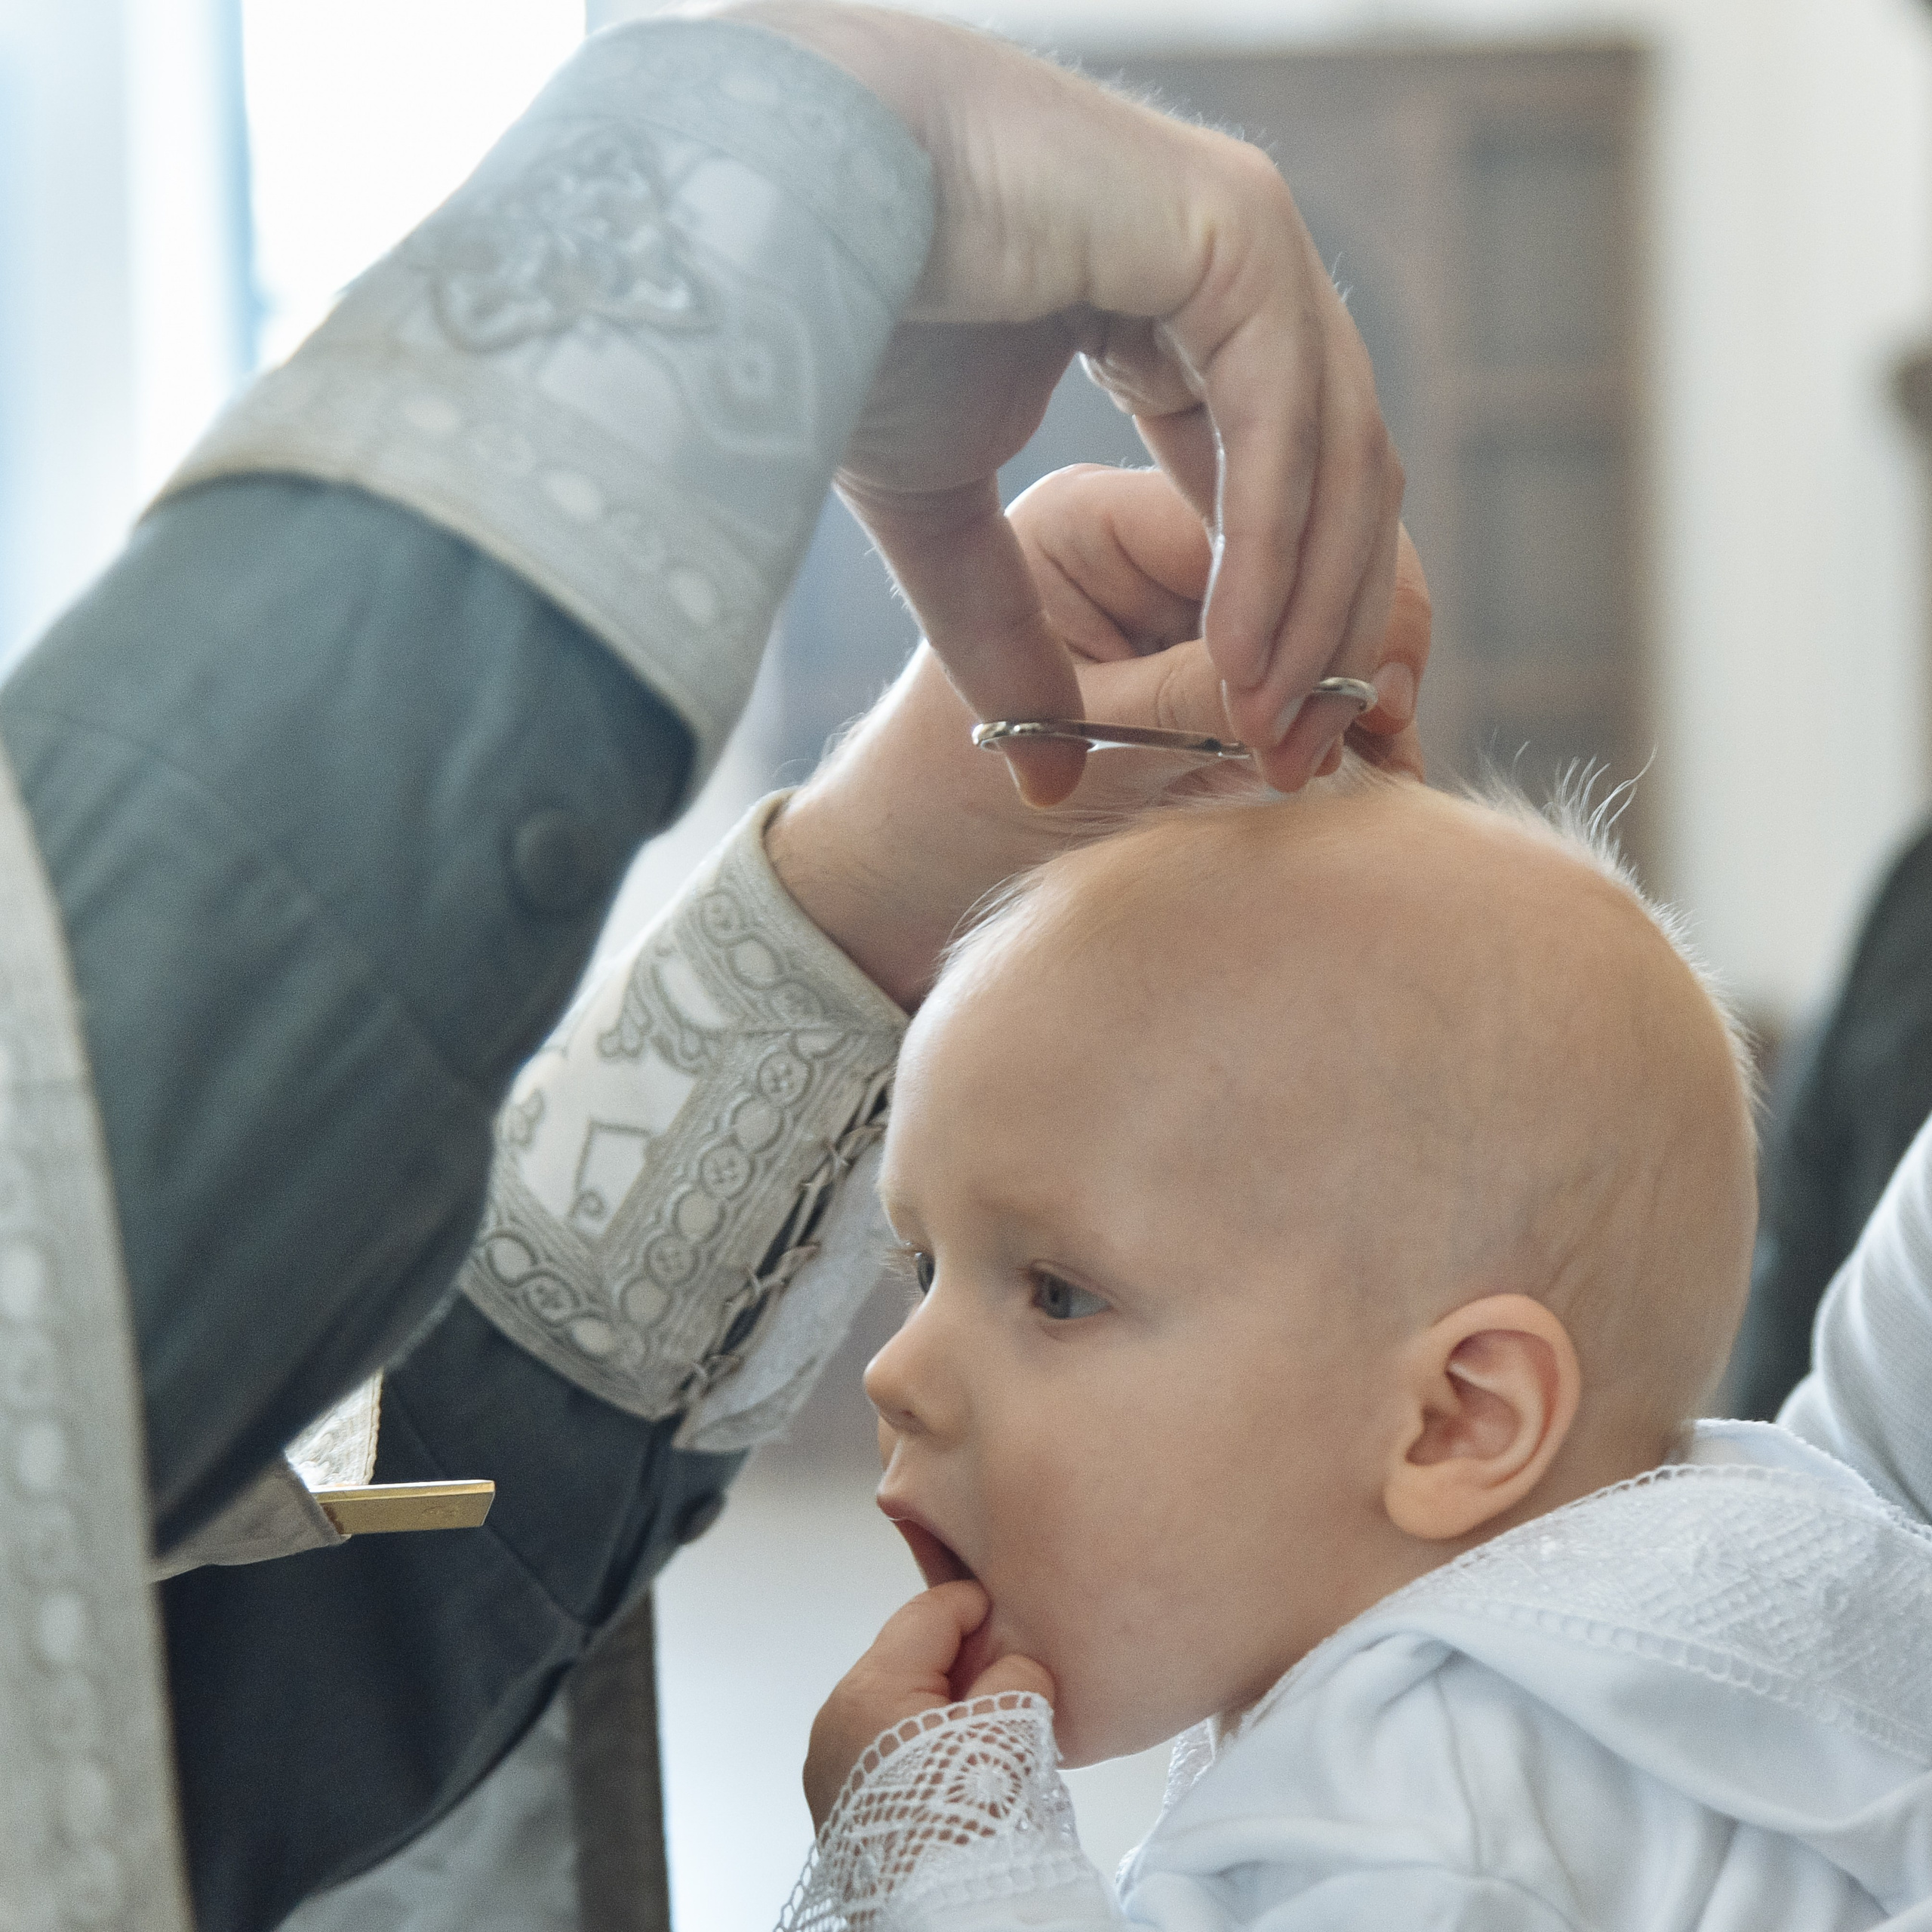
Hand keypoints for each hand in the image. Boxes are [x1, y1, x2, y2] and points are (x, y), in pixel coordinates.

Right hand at [720, 1, 1400, 800]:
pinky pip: (1284, 419)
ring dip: (1307, 613)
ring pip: (1337, 457)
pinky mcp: (1235, 229)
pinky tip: (1239, 656)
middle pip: (1341, 484)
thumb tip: (1046, 781)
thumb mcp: (947, 525)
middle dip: (1322, 637)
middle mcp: (1246, 279)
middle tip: (1296, 764)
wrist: (779, 207)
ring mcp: (1252, 241)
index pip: (1291, 492)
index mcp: (1195, 326)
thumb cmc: (848, 330)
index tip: (1265, 747)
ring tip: (1265, 732)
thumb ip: (1012, 637)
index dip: (1285, 628)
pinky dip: (1270, 549)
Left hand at [769, 464, 1431, 1007]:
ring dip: (1370, 663)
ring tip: (1382, 758)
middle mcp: (1154, 528)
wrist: (908, 871)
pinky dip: (1355, 699)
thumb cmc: (947, 801)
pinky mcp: (1230, 650)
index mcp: (1090, 513)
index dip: (1299, 595)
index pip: (1244, 505)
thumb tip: (1313, 688)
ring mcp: (1200, 586)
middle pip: (1320, 523)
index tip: (1311, 706)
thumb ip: (1183, 706)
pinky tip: (1379, 760)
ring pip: (1341, 583)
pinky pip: (1323, 652)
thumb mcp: (1068, 750)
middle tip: (1378, 733)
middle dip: (1360, 625)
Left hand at [803, 1581, 1053, 1830]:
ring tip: (989, 1735)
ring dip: (942, 1709)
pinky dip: (922, 1750)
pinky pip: (886, 1753)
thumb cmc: (967, 1825)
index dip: (978, 1608)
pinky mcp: (839, 1807)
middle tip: (1010, 1681)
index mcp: (867, 1689)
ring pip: (898, 1707)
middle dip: (960, 1664)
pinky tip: (959, 1774)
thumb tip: (1013, 1660)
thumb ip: (1015, 1670)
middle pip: (908, 1659)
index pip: (928, 1612)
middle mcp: (834, 1722)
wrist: (943, 1921)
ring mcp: (830, 1768)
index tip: (1014, 1620)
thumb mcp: (1007, 1726)